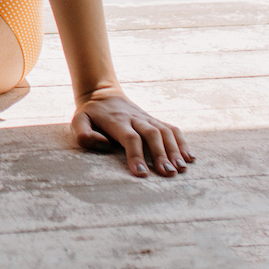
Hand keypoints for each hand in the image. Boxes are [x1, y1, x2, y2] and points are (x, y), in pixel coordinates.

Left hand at [72, 88, 192, 177]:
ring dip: (175, 150)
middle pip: (152, 134)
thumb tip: (105, 145)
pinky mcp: (154, 120)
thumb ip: (85, 134)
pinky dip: (182, 142)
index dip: (136, 155)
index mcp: (116, 121)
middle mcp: (135, 118)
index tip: (142, 174)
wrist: (102, 94)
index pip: (129, 138)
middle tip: (168, 174)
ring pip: (165, 131)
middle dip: (161, 154)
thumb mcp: (78, 121)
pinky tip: (190, 158)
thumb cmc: (90, 114)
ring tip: (181, 169)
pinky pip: (172, 129)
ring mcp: (147, 118)